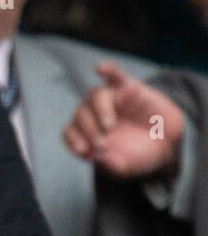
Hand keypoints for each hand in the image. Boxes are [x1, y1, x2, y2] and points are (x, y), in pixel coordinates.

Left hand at [62, 61, 185, 179]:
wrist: (166, 146)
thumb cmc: (138, 157)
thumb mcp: (125, 167)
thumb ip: (111, 164)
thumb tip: (98, 157)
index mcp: (87, 134)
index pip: (70, 132)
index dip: (73, 140)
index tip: (84, 151)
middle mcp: (94, 115)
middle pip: (80, 114)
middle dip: (88, 131)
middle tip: (102, 145)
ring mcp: (111, 100)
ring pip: (94, 96)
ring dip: (99, 112)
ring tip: (108, 127)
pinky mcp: (129, 88)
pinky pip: (115, 75)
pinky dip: (108, 70)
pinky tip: (101, 68)